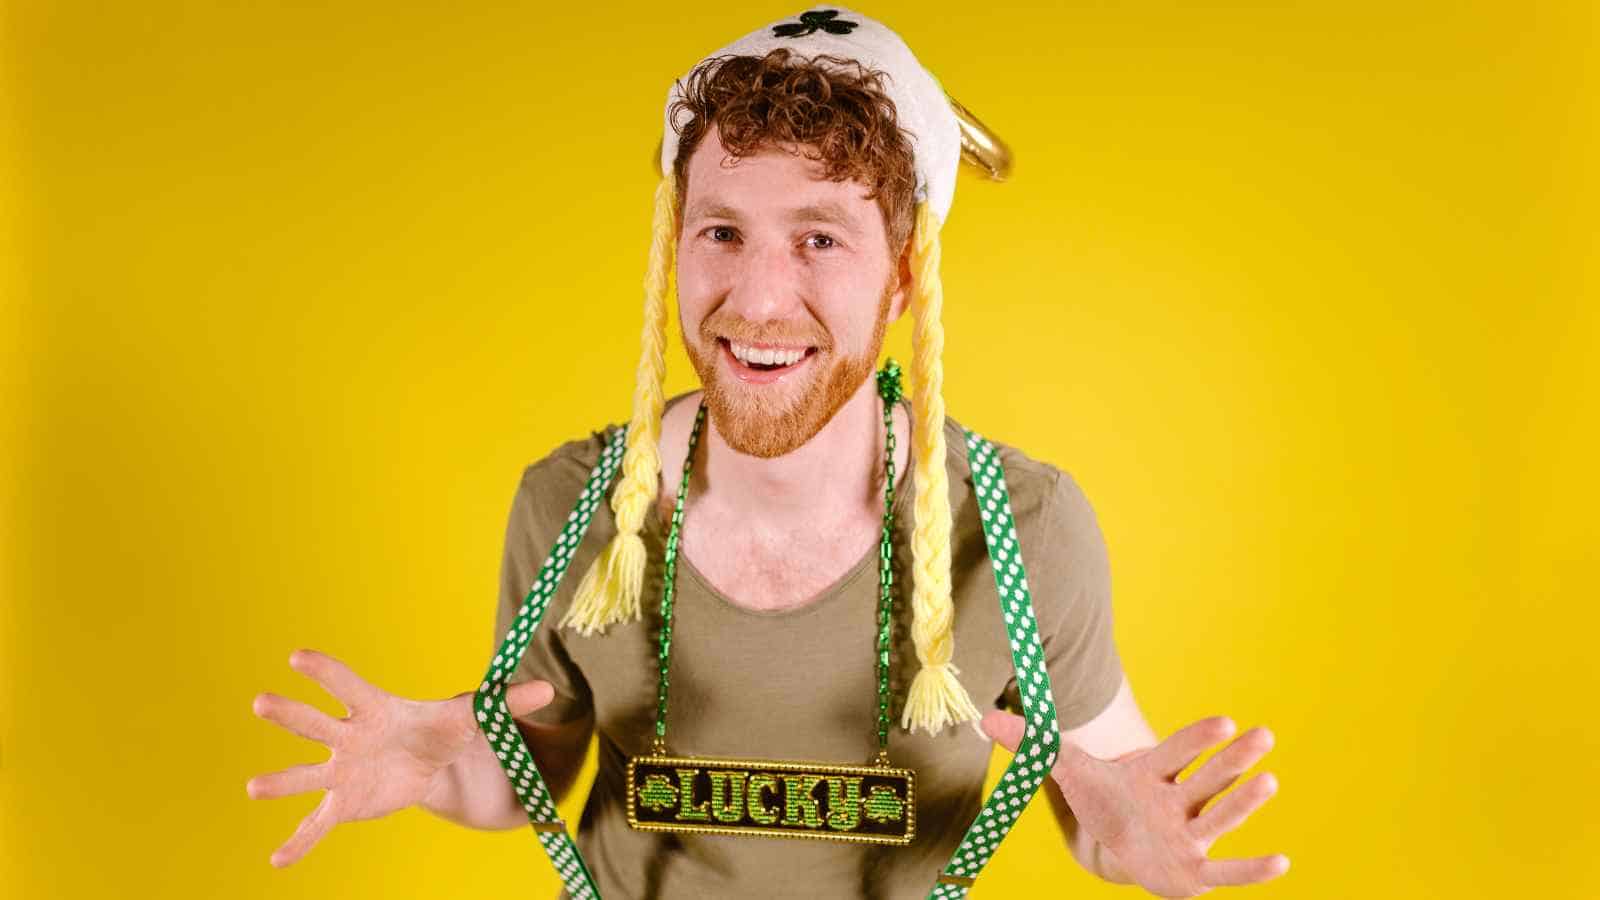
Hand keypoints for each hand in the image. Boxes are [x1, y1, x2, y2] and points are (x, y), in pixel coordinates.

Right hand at [246, 648, 553, 866]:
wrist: (427, 760)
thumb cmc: (441, 728)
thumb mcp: (473, 717)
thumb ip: (505, 703)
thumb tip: (549, 688)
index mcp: (376, 708)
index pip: (349, 685)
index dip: (326, 672)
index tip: (298, 657)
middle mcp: (349, 736)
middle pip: (317, 723)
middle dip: (290, 713)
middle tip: (260, 701)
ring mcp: (342, 771)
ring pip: (307, 773)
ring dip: (281, 781)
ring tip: (254, 788)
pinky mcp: (345, 803)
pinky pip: (318, 824)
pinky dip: (299, 843)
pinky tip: (277, 863)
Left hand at [982, 710, 1287, 896]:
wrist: (1115, 842)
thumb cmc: (1102, 801)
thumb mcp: (1067, 772)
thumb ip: (1032, 744)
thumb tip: (982, 718)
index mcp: (1153, 773)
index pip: (1176, 751)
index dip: (1196, 738)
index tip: (1223, 721)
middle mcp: (1178, 800)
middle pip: (1207, 777)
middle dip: (1233, 760)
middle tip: (1263, 735)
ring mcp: (1190, 834)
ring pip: (1220, 816)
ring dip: (1244, 802)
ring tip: (1270, 781)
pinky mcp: (1195, 870)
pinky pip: (1228, 871)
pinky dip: (1252, 869)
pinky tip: (1282, 862)